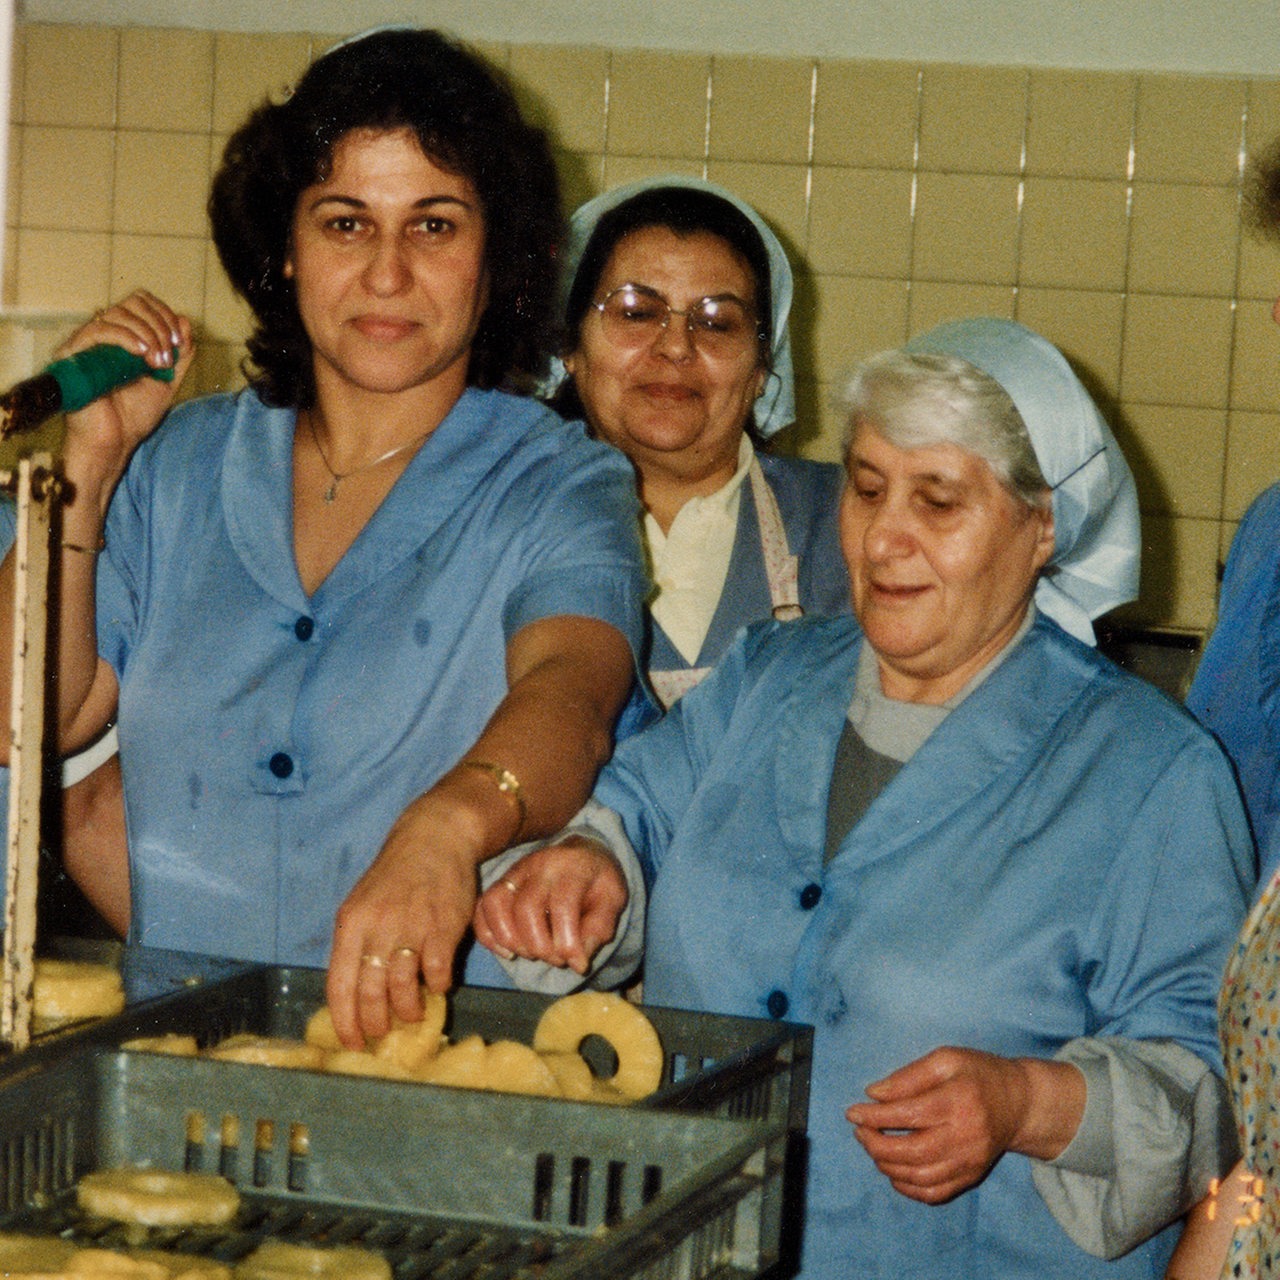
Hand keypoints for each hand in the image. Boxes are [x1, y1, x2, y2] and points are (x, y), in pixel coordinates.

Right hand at [55, 291, 193, 495]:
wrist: (115, 441)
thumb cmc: (135, 415)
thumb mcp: (168, 380)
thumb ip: (180, 354)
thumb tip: (185, 320)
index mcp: (125, 337)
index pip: (143, 303)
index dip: (165, 315)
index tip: (180, 342)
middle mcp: (105, 334)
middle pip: (133, 302)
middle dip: (159, 325)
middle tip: (169, 355)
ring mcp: (89, 342)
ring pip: (118, 313)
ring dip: (148, 335)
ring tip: (157, 362)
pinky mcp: (74, 353)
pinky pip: (99, 330)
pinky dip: (127, 338)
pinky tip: (142, 355)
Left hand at [326, 790, 483, 1048]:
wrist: (435, 839)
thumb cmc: (395, 877)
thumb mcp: (362, 904)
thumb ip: (357, 945)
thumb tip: (355, 996)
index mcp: (351, 923)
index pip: (339, 984)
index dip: (344, 1021)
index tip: (351, 1043)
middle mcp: (378, 927)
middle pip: (370, 992)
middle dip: (376, 1022)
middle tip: (383, 1033)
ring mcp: (412, 926)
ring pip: (403, 988)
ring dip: (407, 1010)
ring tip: (412, 1013)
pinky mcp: (444, 926)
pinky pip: (437, 973)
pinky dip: (438, 986)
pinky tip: (438, 984)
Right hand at [473, 838, 626, 975]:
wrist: (581, 853)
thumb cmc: (597, 881)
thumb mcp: (613, 900)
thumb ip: (599, 928)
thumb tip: (577, 962)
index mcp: (572, 866)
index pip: (562, 905)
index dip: (567, 942)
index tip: (576, 964)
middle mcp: (539, 864)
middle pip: (525, 907)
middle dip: (539, 945)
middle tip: (554, 959)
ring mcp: (514, 871)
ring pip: (496, 904)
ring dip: (510, 939)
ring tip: (531, 954)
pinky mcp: (499, 882)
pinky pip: (481, 907)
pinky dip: (488, 934)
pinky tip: (508, 951)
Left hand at [845, 1047, 1033, 1203]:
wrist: (1019, 1103)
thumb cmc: (978, 1074)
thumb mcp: (946, 1059)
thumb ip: (909, 1075)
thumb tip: (874, 1094)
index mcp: (957, 1101)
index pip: (908, 1115)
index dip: (875, 1116)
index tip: (852, 1113)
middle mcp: (965, 1136)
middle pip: (912, 1152)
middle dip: (876, 1145)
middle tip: (859, 1133)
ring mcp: (969, 1162)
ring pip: (920, 1177)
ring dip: (887, 1166)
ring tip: (872, 1147)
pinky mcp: (971, 1177)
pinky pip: (935, 1193)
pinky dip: (908, 1188)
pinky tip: (893, 1171)